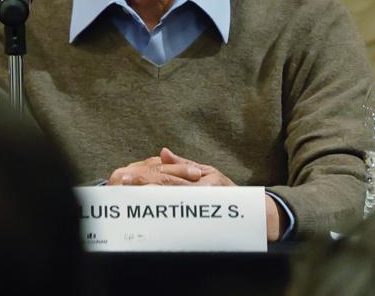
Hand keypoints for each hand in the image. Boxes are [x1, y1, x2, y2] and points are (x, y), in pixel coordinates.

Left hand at [110, 150, 277, 240]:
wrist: (253, 214)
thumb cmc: (227, 190)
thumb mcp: (209, 172)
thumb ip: (184, 164)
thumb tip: (163, 152)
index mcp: (202, 181)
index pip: (169, 178)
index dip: (146, 177)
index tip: (126, 175)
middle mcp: (203, 194)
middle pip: (167, 191)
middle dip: (142, 188)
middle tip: (121, 185)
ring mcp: (203, 208)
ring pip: (171, 205)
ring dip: (148, 201)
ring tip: (127, 199)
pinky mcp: (203, 222)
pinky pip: (180, 218)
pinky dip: (161, 215)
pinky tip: (145, 214)